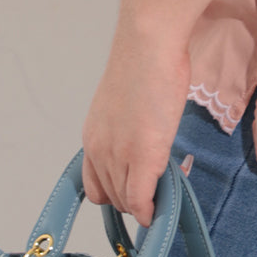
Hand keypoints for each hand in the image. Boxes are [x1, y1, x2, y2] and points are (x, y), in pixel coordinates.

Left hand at [82, 21, 190, 226]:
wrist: (149, 45)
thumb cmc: (146, 61)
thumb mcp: (127, 101)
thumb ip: (130, 126)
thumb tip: (146, 136)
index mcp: (93, 136)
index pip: (95, 184)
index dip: (116, 191)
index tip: (134, 189)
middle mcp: (99, 150)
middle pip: (110, 195)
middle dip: (132, 198)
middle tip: (156, 189)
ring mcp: (119, 156)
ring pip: (126, 200)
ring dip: (144, 204)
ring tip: (163, 194)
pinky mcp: (142, 158)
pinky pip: (141, 200)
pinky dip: (150, 211)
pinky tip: (160, 209)